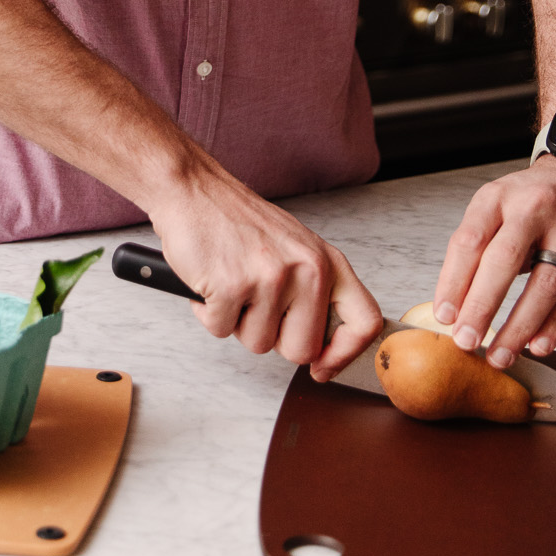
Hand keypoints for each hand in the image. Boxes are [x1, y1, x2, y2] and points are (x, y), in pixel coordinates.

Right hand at [147, 156, 381, 377]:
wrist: (191, 189)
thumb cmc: (237, 220)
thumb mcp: (294, 247)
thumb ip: (314, 290)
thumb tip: (324, 347)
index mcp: (327, 261)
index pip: (364, 321)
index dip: (345, 354)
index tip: (323, 366)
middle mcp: (306, 269)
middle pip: (301, 350)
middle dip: (273, 338)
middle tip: (256, 306)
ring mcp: (270, 277)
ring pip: (258, 344)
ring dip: (237, 322)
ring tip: (231, 284)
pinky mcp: (232, 285)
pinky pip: (221, 330)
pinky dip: (208, 313)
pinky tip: (210, 282)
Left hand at [432, 157, 555, 366]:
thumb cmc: (537, 195)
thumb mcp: (501, 201)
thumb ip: (482, 242)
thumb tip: (458, 299)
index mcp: (498, 196)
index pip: (469, 241)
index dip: (454, 281)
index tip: (444, 315)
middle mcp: (534, 207)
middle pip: (503, 262)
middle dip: (481, 307)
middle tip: (466, 341)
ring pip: (543, 285)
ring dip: (519, 327)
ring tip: (501, 354)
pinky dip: (555, 325)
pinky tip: (538, 345)